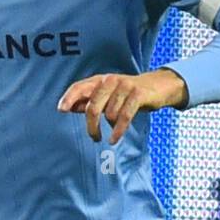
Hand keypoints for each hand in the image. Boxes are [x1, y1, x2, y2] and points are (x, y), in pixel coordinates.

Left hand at [57, 69, 187, 143]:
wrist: (157, 87)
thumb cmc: (128, 94)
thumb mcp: (107, 96)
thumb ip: (89, 101)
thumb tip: (70, 107)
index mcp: (99, 80)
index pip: (79, 87)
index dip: (69, 98)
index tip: (61, 110)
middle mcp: (110, 80)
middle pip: (92, 106)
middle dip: (91, 126)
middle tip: (94, 137)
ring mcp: (124, 86)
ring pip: (109, 114)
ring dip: (110, 126)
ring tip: (114, 130)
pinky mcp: (137, 94)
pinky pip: (124, 117)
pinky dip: (118, 130)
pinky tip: (114, 139)